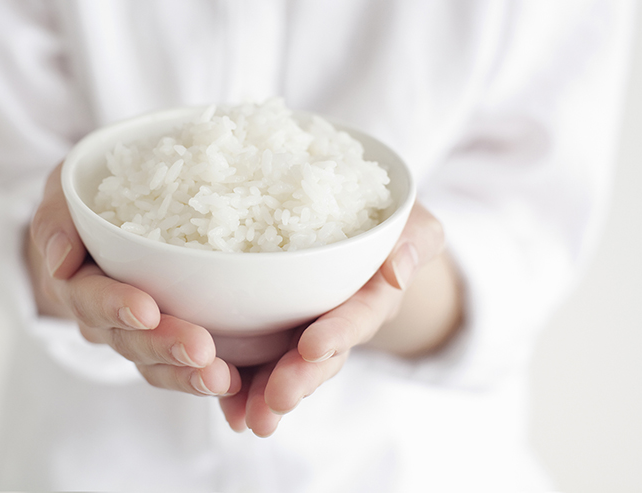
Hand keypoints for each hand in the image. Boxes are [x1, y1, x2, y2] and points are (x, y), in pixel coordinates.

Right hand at [26, 163, 240, 396]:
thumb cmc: (86, 199)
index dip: (115, 306)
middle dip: (163, 347)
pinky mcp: (167, 340)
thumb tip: (60, 259)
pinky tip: (236, 383)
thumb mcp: (64, 191)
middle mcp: (103, 317)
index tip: (146, 310)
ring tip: (222, 378)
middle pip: (128, 340)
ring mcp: (135, 334)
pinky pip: (181, 367)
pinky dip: (204, 376)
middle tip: (200, 350)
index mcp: (76, 282)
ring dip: (186, 373)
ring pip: (156, 364)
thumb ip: (56, 218)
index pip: (90, 298)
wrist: (105, 218)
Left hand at [218, 203, 460, 435]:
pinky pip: (257, 361)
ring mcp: (306, 331)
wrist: (362, 230)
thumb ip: (413, 241)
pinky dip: (241, 387)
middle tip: (277, 398)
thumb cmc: (387, 223)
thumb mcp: (412, 225)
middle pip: (320, 356)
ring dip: (266, 394)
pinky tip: (227, 409)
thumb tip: (396, 270)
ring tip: (247, 418)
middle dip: (299, 378)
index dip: (338, 333)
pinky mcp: (274, 332)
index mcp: (372, 296)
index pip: (358, 316)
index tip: (313, 346)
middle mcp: (338, 322)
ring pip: (287, 367)